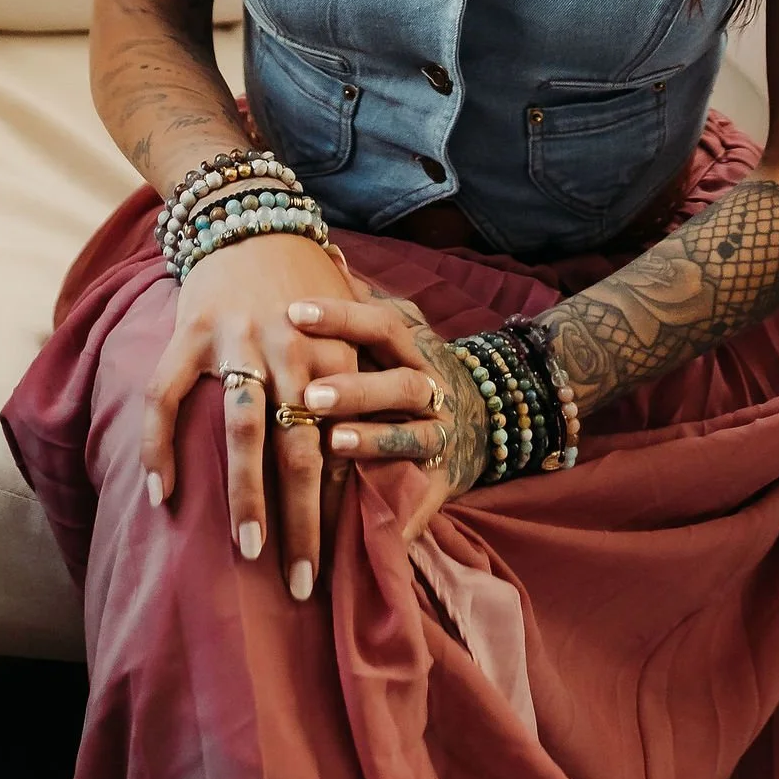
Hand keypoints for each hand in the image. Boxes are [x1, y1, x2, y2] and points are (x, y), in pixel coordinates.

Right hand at [141, 234, 363, 597]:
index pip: (344, 436)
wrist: (249, 216)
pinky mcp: (191, 332)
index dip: (346, 498)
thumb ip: (371, 371)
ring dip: (245, 494)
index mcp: (335, 350)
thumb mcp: (352, 317)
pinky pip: (167, 397)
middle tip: (303, 581)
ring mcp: (236, 340)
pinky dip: (161, 446)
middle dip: (303, 517)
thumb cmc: (307, 280)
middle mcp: (289, 348)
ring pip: (242, 428)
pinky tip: (160, 495)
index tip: (349, 555)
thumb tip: (406, 432)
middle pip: (300, 444)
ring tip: (246, 552)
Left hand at [286, 293, 489, 542]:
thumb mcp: (391, 335)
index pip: (379, 325)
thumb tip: (330, 254)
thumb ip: (361, 302)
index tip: (293, 311)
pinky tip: (381, 525)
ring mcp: (441, 435)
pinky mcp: (442, 481)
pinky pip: (426, 498)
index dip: (340, 317)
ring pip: (414, 437)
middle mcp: (431, 389)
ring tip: (332, 444)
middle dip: (356, 390)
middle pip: (400, 384)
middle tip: (309, 396)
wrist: (485, 419)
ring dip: (373, 441)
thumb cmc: (406, 371)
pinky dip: (407, 514)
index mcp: (411, 349)